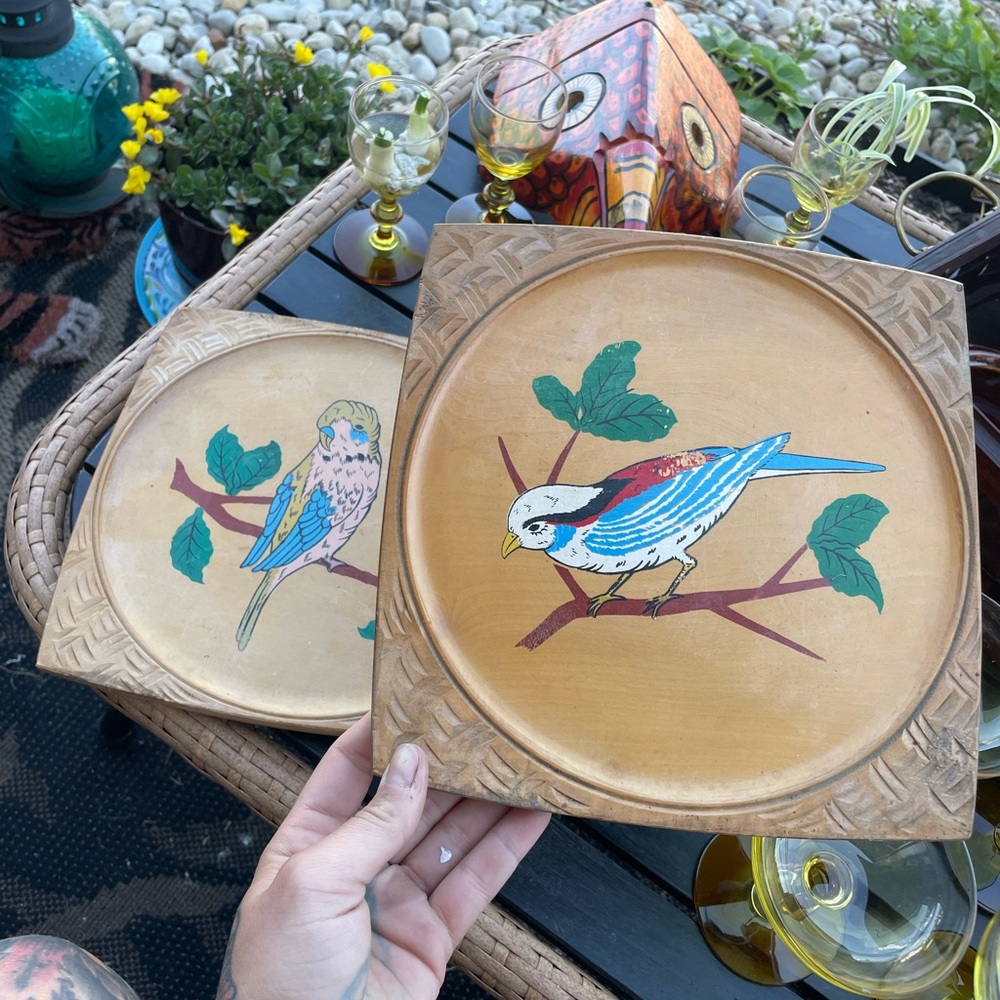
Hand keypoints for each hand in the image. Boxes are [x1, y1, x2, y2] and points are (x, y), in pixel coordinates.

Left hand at [217, 713, 550, 999]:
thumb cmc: (281, 983)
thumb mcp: (311, 886)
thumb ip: (368, 825)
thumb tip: (410, 765)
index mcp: (308, 846)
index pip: (346, 772)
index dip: (380, 734)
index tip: (414, 696)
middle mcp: (355, 867)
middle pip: (410, 800)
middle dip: (446, 764)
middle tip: (482, 726)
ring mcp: (396, 901)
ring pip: (450, 836)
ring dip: (486, 800)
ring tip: (517, 760)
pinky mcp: (433, 936)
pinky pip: (475, 882)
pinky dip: (506, 848)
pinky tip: (530, 816)